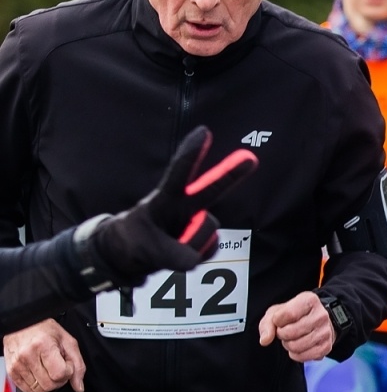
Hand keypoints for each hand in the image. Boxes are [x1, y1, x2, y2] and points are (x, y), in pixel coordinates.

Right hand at [5, 320, 85, 391]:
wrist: (23, 324)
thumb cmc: (46, 331)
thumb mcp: (68, 342)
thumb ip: (78, 365)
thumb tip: (79, 387)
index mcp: (43, 346)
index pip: (60, 374)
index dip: (68, 372)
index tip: (66, 364)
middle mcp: (27, 356)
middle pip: (49, 385)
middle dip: (59, 380)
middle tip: (58, 368)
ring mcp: (17, 365)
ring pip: (39, 390)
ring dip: (48, 383)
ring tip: (47, 369)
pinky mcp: (11, 372)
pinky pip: (27, 390)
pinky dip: (36, 386)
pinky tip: (39, 374)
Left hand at [89, 126, 257, 283]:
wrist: (132, 256)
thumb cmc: (134, 241)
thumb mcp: (143, 248)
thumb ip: (170, 254)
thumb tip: (192, 260)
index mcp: (165, 199)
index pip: (179, 174)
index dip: (191, 154)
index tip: (204, 131)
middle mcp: (185, 207)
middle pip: (211, 189)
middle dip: (231, 173)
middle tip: (250, 158)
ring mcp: (196, 223)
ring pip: (207, 234)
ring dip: (190, 244)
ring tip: (168, 248)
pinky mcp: (204, 240)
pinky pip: (209, 249)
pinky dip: (197, 255)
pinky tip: (182, 252)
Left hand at [258, 291, 334, 362]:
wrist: (317, 321)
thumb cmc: (295, 315)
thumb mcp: (277, 312)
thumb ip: (267, 324)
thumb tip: (265, 340)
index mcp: (309, 300)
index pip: (287, 314)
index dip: (278, 321)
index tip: (280, 320)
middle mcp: (321, 315)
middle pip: (291, 332)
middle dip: (282, 334)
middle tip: (285, 331)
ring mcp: (326, 331)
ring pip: (296, 346)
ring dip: (288, 345)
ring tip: (292, 339)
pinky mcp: (327, 346)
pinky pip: (304, 357)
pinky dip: (296, 355)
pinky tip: (298, 348)